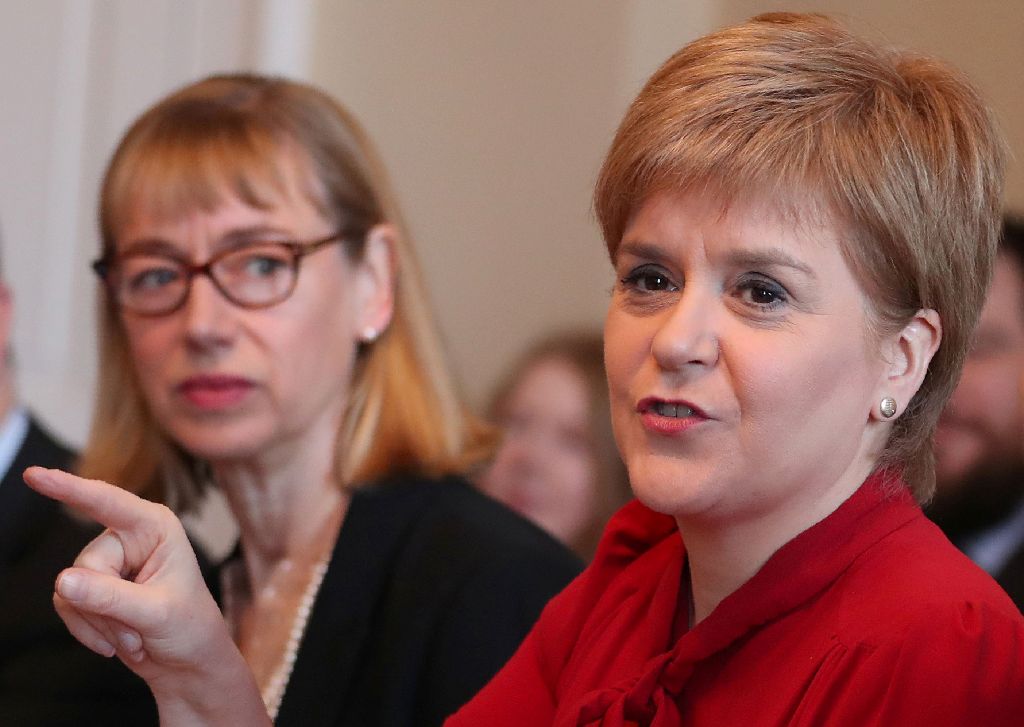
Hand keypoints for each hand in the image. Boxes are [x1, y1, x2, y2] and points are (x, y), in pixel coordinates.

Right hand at [23, 467, 269, 725]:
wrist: (187, 661)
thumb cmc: (189, 627)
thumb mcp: (156, 613)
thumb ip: (110, 597)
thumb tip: (63, 581)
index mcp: (155, 526)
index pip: (106, 502)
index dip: (69, 487)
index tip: (34, 475)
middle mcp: (129, 536)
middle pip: (85, 563)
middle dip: (106, 607)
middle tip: (137, 631)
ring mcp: (109, 562)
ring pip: (70, 588)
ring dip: (99, 623)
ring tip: (135, 637)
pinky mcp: (91, 586)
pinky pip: (66, 604)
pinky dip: (87, 630)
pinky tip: (116, 644)